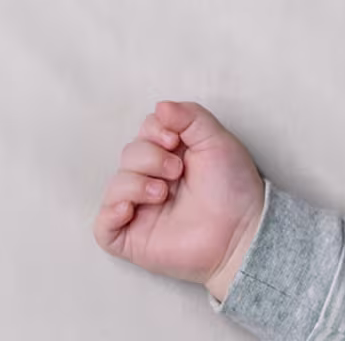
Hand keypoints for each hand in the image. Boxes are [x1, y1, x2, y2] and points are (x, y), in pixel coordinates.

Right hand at [93, 100, 264, 300]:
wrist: (242, 232)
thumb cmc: (233, 188)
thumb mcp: (217, 141)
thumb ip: (191, 117)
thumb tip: (160, 106)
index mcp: (171, 155)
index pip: (145, 131)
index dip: (154, 131)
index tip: (175, 141)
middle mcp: (152, 179)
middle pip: (128, 154)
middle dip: (149, 158)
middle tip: (177, 171)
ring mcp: (141, 209)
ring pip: (115, 185)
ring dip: (136, 183)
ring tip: (163, 193)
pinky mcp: (133, 238)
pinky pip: (103, 225)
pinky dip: (111, 212)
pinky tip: (130, 209)